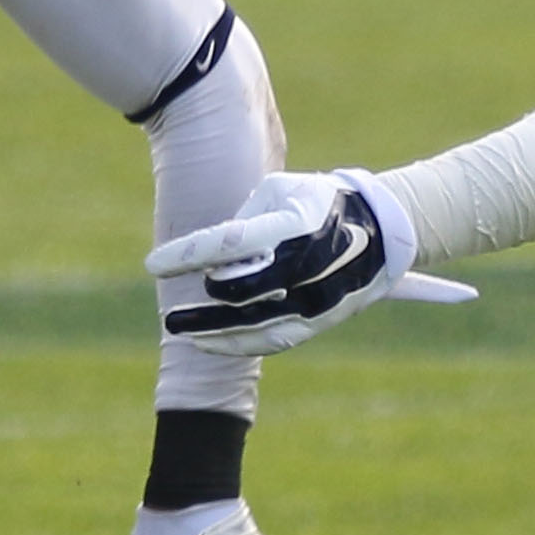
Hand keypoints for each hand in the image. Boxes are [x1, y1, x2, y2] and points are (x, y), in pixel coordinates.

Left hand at [147, 166, 476, 351]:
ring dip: (207, 328)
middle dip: (199, 301)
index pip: (229, 242)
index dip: (187, 255)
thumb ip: (242, 221)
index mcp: (293, 224)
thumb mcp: (282, 190)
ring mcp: (312, 297)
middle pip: (236, 291)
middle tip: (171, 309)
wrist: (382, 231)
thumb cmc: (319, 202)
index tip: (153, 265)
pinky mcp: (317, 321)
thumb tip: (211, 258)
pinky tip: (205, 342)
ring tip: (177, 328)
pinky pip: (269, 340)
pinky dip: (234, 343)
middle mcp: (303, 264)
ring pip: (249, 323)